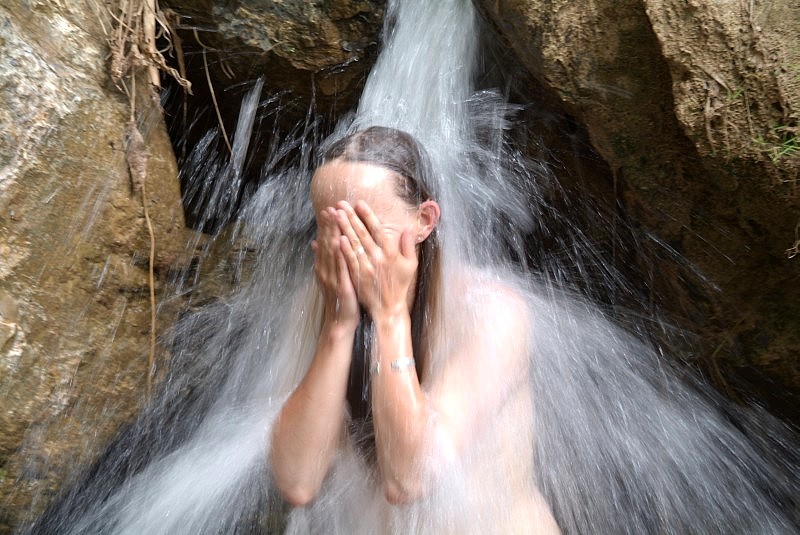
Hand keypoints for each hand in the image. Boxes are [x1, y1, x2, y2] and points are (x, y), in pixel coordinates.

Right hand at [311, 207, 358, 329]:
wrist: (339, 322)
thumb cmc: (339, 299)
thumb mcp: (329, 277)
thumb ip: (323, 260)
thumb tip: (314, 242)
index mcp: (323, 267)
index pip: (324, 242)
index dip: (326, 226)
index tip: (329, 209)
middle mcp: (325, 270)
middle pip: (326, 243)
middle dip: (329, 225)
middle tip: (331, 207)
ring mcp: (332, 277)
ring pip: (332, 252)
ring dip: (334, 233)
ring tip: (336, 218)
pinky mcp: (341, 285)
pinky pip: (341, 267)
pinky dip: (341, 253)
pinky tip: (342, 241)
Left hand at [334, 201, 417, 319]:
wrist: (389, 308)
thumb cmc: (400, 286)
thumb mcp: (410, 265)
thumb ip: (408, 246)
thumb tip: (408, 229)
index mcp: (391, 253)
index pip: (377, 230)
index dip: (368, 215)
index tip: (359, 203)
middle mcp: (378, 258)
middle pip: (362, 233)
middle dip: (351, 217)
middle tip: (341, 204)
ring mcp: (367, 267)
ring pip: (354, 244)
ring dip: (344, 228)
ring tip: (336, 214)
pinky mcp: (358, 276)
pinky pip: (349, 259)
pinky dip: (343, 248)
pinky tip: (337, 237)